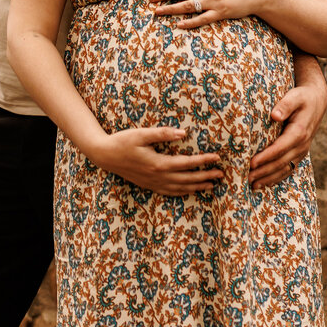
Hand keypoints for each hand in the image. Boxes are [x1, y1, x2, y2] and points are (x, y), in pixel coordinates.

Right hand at [92, 126, 223, 194]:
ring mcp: (153, 183)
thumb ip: (163, 133)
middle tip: (221, 174)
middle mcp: (158, 176)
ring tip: (212, 186)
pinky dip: (183, 192)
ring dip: (197, 187)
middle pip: (187, 179)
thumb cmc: (122, 141)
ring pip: (180, 188)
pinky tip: (190, 191)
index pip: (187, 164)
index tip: (217, 158)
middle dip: (206, 177)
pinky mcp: (149, 185)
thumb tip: (184, 133)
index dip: (203, 161)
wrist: (105, 155)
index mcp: (158, 163)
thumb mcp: (141, 133)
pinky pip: (170, 192)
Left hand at [248, 78, 326, 190]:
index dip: (266, 157)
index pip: (280, 148)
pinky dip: (277, 178)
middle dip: (264, 172)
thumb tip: (274, 116)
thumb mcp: (295, 96)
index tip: (252, 163)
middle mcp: (302, 145)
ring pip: (285, 169)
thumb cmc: (302, 97)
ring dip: (269, 178)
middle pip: (281, 162)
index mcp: (299, 132)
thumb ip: (285, 105)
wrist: (317, 101)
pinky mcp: (299, 153)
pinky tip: (265, 183)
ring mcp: (302, 151)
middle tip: (247, 178)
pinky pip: (289, 168)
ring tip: (252, 185)